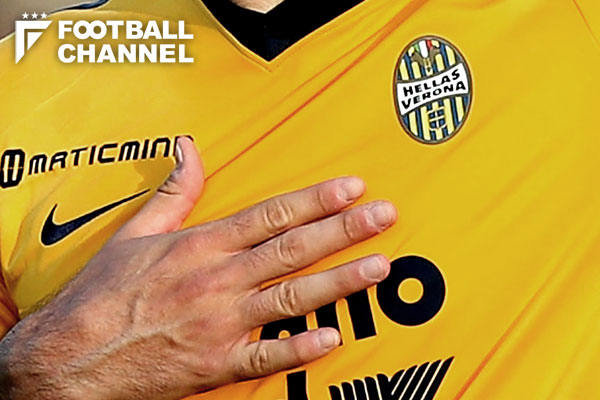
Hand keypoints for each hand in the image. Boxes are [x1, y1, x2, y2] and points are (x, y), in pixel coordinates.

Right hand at [0, 137, 396, 399]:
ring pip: (292, 297)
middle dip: (344, 229)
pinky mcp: (217, 363)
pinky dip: (300, 349)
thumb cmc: (104, 292)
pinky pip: (267, 356)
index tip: (351, 187)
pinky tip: (334, 338)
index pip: (272, 214)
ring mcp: (221, 323)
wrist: (73, 354)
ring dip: (339, 281)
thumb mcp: (135, 232)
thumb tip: (189, 148)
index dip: (317, 199)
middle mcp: (218, 280)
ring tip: (379, 266)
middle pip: (293, 249)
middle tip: (384, 215)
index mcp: (202, 245)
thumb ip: (174, 190)